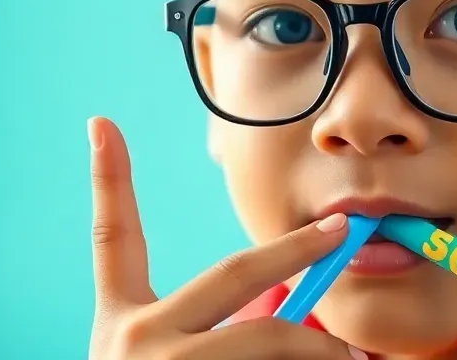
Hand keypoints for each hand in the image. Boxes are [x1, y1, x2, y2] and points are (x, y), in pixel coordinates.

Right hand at [86, 117, 365, 358]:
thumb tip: (284, 317)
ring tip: (354, 359)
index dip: (108, 178)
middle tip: (340, 228)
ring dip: (319, 346)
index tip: (102, 121)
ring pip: (269, 337)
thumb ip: (192, 334)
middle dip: (294, 249)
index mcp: (120, 322)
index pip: (114, 239)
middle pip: (232, 273)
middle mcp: (135, 338)